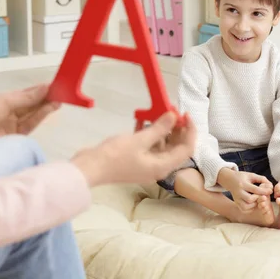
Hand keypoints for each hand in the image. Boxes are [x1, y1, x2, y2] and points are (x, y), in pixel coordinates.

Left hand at [0, 84, 59, 157]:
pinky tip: (49, 107)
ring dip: (47, 106)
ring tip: (60, 99)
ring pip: (35, 114)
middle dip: (48, 97)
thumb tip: (45, 86)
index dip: (43, 89)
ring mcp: (14, 124)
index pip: (30, 93)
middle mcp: (12, 112)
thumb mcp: (5, 101)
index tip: (57, 83)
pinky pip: (32, 124)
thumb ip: (27, 97)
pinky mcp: (16, 137)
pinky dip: (41, 116)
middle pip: (35, 104)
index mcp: (7, 100)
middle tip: (63, 91)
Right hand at [71, 111, 195, 186]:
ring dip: (162, 128)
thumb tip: (174, 116)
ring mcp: (146, 164)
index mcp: (162, 166)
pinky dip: (148, 132)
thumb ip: (159, 128)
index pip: (186, 149)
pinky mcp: (136, 159)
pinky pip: (148, 145)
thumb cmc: (115, 156)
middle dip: (176, 128)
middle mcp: (158, 167)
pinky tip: (142, 119)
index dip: (190, 131)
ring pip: (162, 144)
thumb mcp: (139, 140)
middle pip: (175, 147)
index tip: (185, 114)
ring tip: (159, 111)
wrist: (89, 168)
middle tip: (172, 109)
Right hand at [218, 169, 272, 212]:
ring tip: (257, 199)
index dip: (264, 191)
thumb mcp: (251, 175)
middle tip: (262, 195)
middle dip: (258, 198)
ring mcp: (236, 199)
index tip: (270, 191)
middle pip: (250, 199)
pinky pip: (244, 209)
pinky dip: (250, 208)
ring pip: (246, 206)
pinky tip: (253, 203)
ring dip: (255, 204)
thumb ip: (261, 179)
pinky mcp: (236, 203)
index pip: (255, 189)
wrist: (229, 180)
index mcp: (243, 184)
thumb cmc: (243, 177)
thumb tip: (270, 186)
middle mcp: (238, 192)